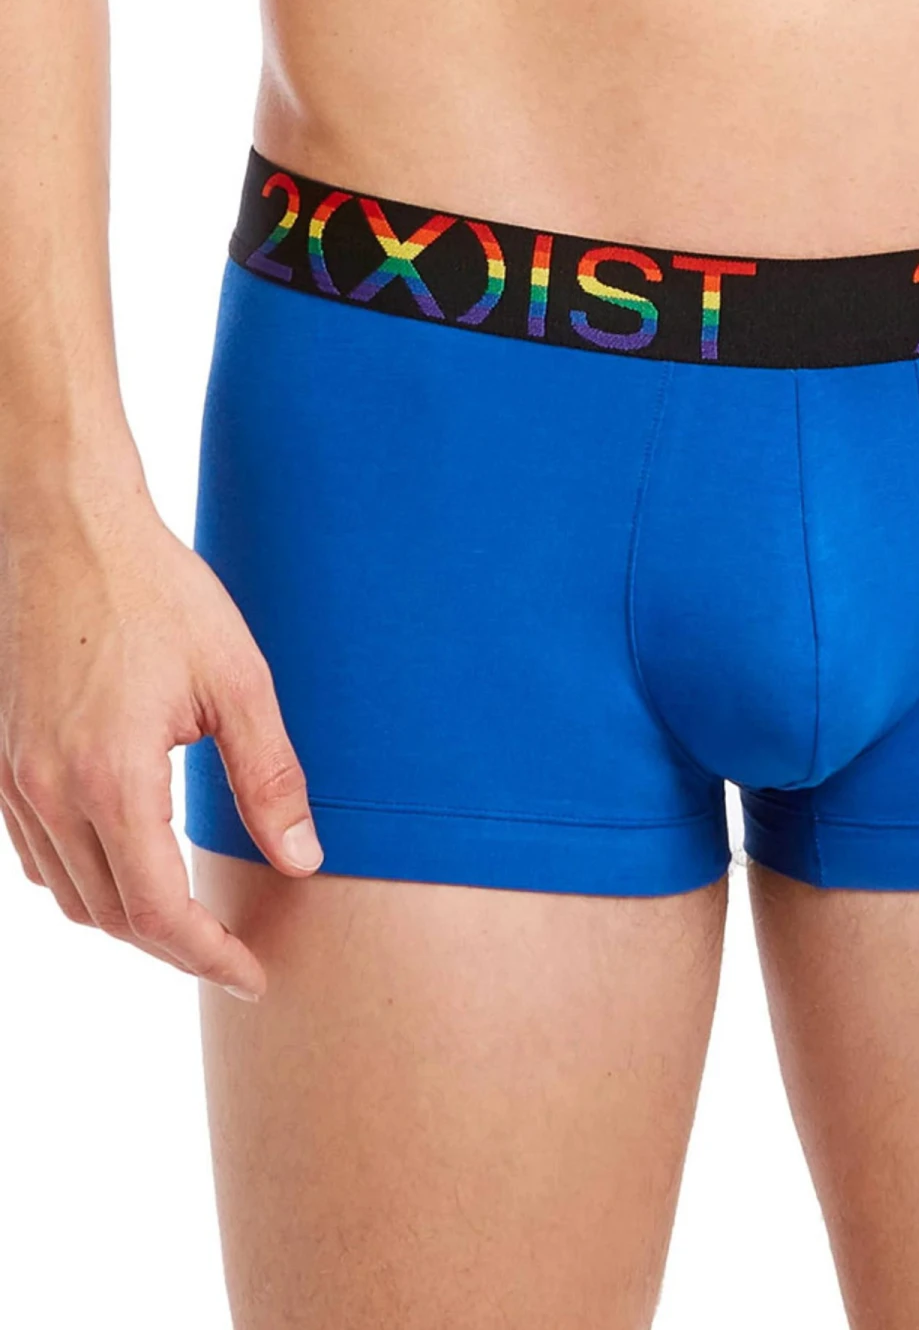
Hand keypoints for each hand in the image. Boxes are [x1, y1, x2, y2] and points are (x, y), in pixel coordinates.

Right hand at [0, 472, 321, 998]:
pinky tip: (133, 869)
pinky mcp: (3, 763)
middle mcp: (48, 793)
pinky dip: (89, 882)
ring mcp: (13, 780)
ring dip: (132, 922)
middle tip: (237, 958)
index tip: (253, 975)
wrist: (69, 530)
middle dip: (177, 949)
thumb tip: (302, 861)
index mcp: (109, 779)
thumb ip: (270, 779)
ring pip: (70, 894)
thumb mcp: (237, 683)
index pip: (157, 912)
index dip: (209, 956)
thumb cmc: (160, 596)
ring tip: (195, 923)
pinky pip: (39, 856)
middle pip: (111, 917)